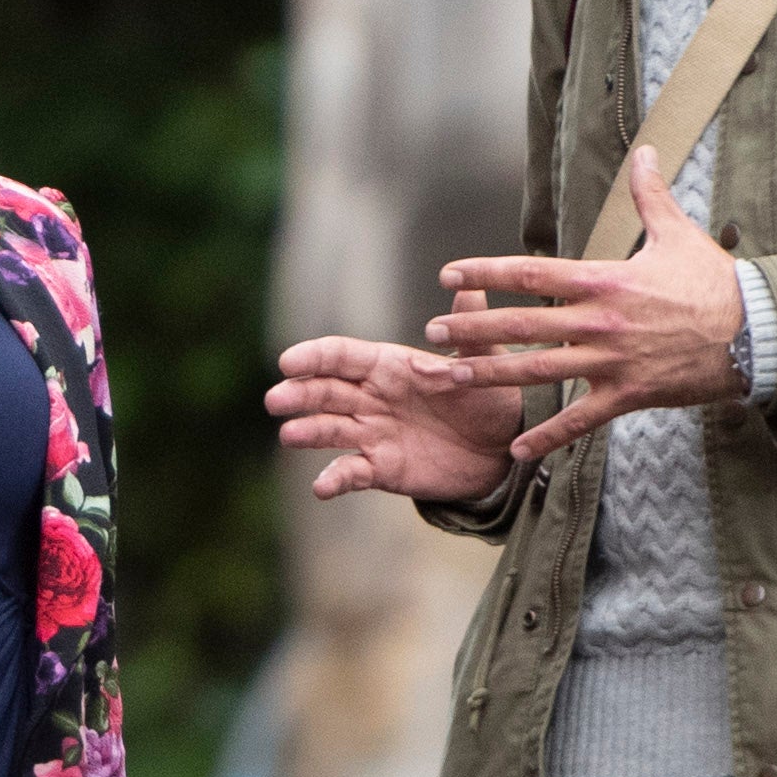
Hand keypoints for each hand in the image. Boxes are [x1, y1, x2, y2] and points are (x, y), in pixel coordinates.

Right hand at [264, 335, 508, 503]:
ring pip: (329, 429)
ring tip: (289, 435)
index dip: (315, 357)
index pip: (342, 356)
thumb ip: (468, 336)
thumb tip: (469, 288)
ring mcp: (372, 434)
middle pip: (326, 391)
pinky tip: (321, 487)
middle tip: (276, 400)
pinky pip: (351, 472)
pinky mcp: (380, 468)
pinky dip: (333, 479)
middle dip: (300, 394)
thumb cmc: (489, 397)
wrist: (501, 448)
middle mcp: (372, 398)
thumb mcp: (483, 365)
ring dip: (307, 431)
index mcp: (389, 366)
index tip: (289, 362)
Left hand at [431, 149, 747, 459]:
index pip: (532, 273)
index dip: (486, 273)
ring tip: (450, 376)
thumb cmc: (714, 282)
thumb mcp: (678, 232)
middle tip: (432, 332)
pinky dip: (548, 437)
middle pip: (523, 325)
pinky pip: (580, 420)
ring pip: (539, 370)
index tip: (448, 275)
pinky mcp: (628, 395)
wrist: (753, 333)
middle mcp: (601, 320)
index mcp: (605, 279)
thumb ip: (650, 194)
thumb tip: (645, 150)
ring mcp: (612, 361)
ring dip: (491, 375)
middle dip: (473, 329)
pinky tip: (516, 450)